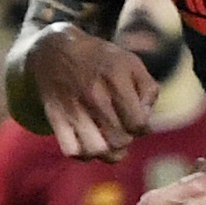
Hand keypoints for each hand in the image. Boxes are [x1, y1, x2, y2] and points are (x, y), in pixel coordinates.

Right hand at [27, 28, 159, 159]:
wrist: (57, 51)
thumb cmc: (102, 61)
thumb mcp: (132, 63)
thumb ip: (149, 90)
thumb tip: (146, 121)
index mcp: (116, 78)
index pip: (138, 124)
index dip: (142, 127)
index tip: (136, 119)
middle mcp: (94, 94)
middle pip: (119, 140)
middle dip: (126, 139)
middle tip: (121, 128)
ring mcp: (73, 107)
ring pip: (96, 150)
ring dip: (107, 152)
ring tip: (109, 141)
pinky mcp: (56, 117)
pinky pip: (72, 150)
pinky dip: (84, 154)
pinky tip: (89, 143)